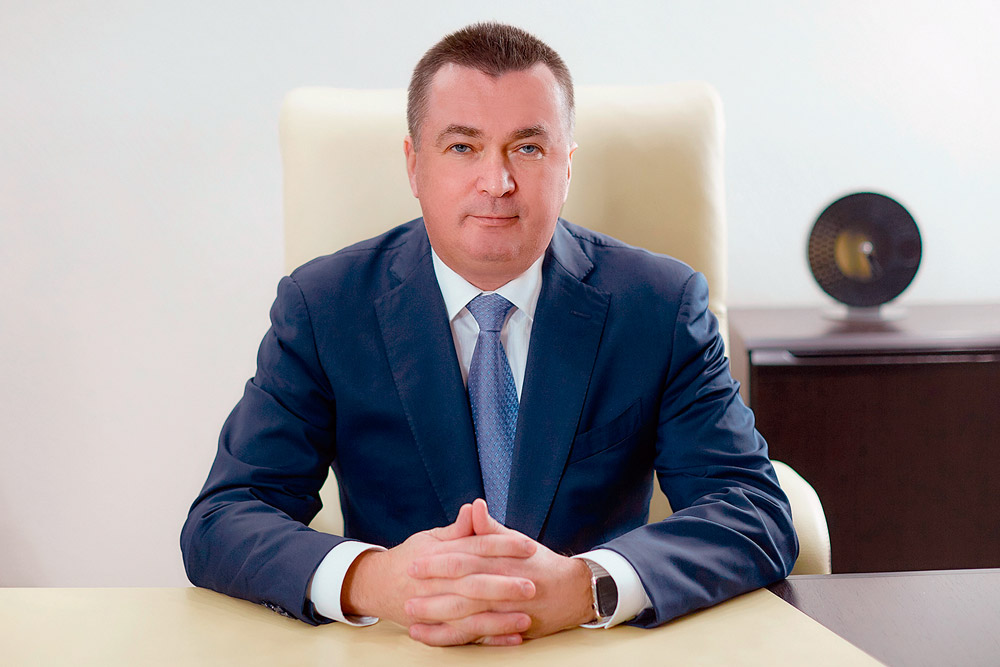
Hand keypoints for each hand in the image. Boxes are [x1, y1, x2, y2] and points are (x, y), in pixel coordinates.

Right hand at [340, 502, 537, 645]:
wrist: (375, 586)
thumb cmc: (409, 558)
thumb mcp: (430, 538)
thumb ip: (458, 529)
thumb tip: (476, 507)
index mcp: (439, 554)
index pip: (475, 547)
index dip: (503, 546)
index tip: (529, 547)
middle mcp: (437, 582)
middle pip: (474, 583)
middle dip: (503, 585)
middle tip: (532, 585)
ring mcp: (435, 608)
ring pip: (470, 615)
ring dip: (499, 618)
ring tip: (527, 618)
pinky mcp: (436, 627)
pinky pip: (464, 637)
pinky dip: (489, 639)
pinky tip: (511, 638)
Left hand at [406, 499, 595, 642]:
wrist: (573, 591)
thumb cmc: (538, 562)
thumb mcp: (516, 541)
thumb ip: (490, 528)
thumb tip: (474, 505)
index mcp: (503, 560)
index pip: (465, 559)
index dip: (438, 561)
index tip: (414, 563)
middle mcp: (505, 586)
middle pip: (463, 590)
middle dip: (432, 592)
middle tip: (406, 591)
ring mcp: (507, 611)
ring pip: (468, 617)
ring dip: (437, 617)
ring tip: (410, 617)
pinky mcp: (508, 630)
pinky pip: (476, 637)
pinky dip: (452, 638)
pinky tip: (429, 636)